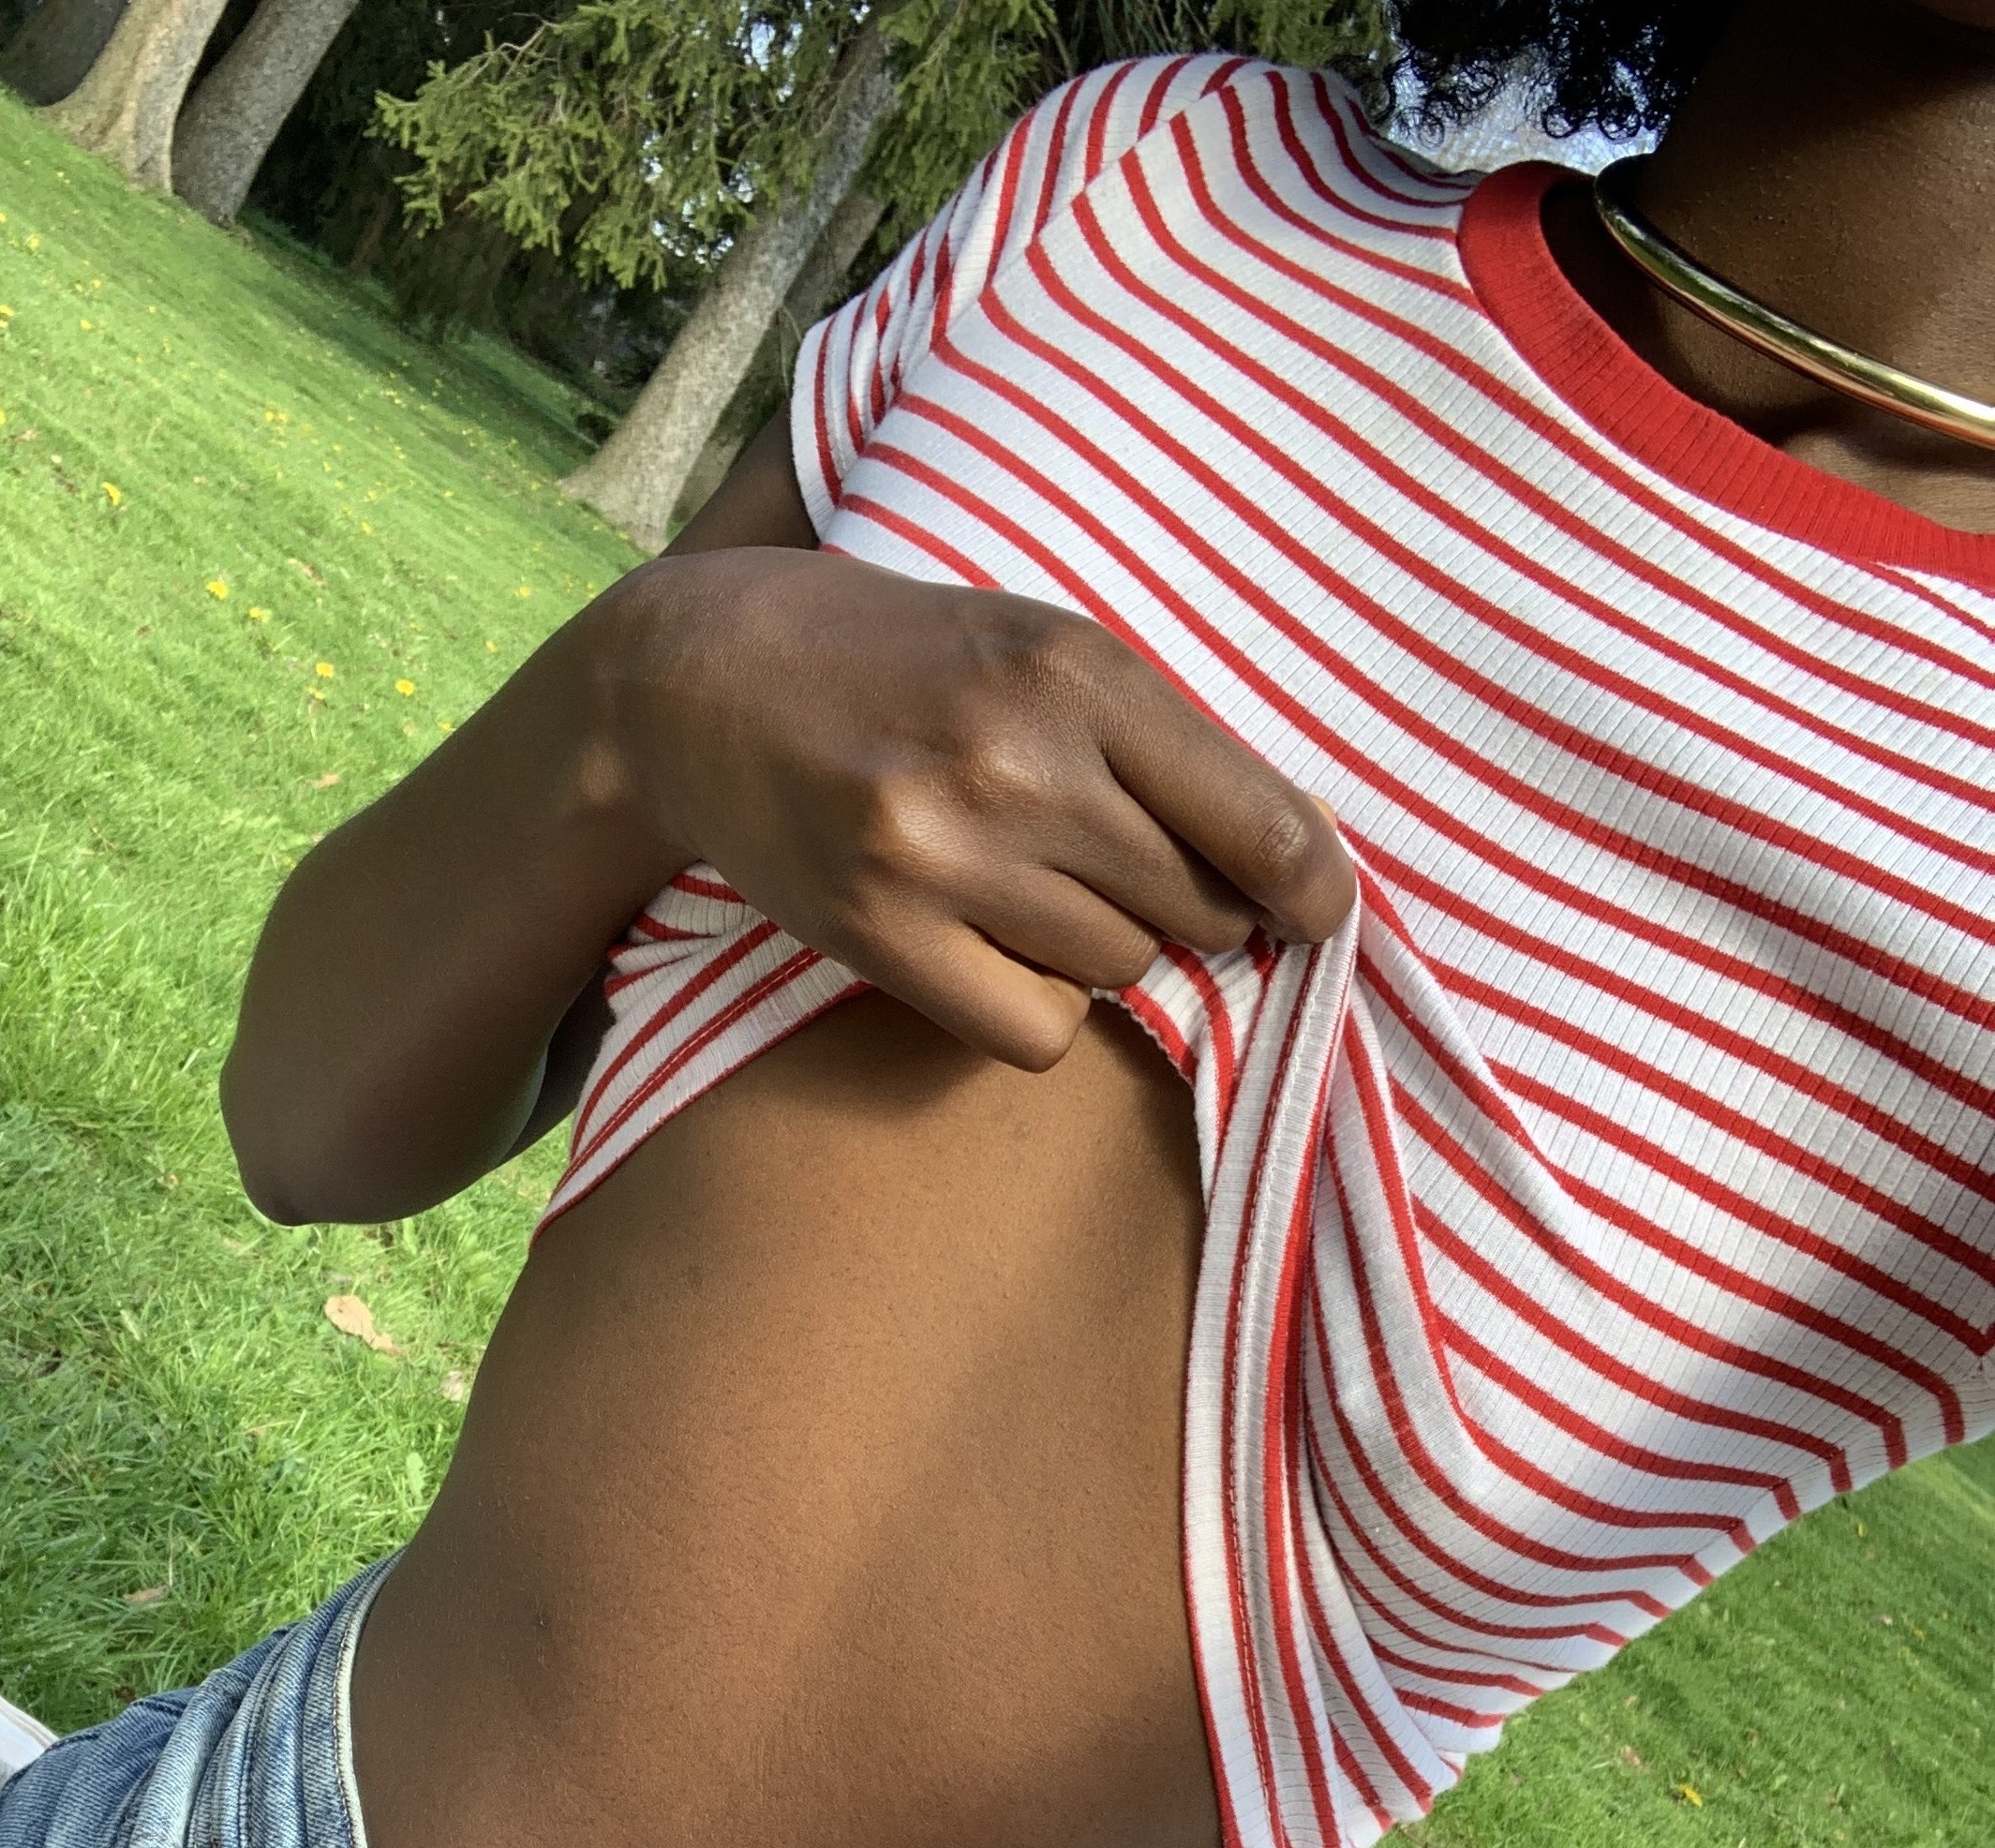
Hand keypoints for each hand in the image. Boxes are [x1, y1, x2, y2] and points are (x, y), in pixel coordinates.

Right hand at [593, 542, 1355, 1072]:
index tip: (1319, 914)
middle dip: (1188, 909)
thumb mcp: (1039, 645)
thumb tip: (1304, 860)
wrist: (701, 683)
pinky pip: (1036, 1030)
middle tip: (1123, 873)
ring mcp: (943, 854)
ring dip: (1099, 949)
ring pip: (1118, 970)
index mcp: (1078, 671)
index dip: (1312, 889)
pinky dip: (1034, 1005)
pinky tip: (988, 947)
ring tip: (1026, 886)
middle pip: (1195, 909)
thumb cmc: (899, 664)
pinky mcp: (881, 933)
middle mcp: (1018, 763)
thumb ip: (1161, 740)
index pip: (1260, 823)